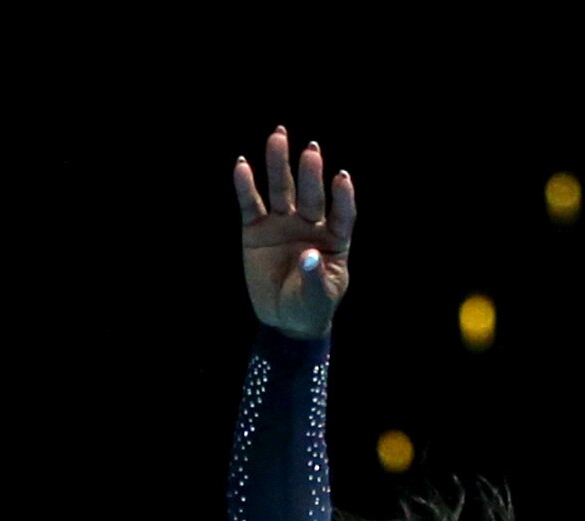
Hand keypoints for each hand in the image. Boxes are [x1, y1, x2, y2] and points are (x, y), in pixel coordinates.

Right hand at [232, 126, 354, 339]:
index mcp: (334, 238)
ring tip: (278, 136)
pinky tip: (242, 165)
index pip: (342, 213)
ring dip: (279, 164)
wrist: (284, 320)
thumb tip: (310, 255)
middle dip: (310, 173)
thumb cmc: (311, 307)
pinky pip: (250, 204)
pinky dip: (245, 186)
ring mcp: (282, 223)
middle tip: (311, 150)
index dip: (342, 197)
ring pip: (280, 189)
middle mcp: (309, 224)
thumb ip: (316, 278)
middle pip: (310, 194)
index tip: (341, 178)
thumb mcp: (318, 299)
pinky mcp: (256, 229)